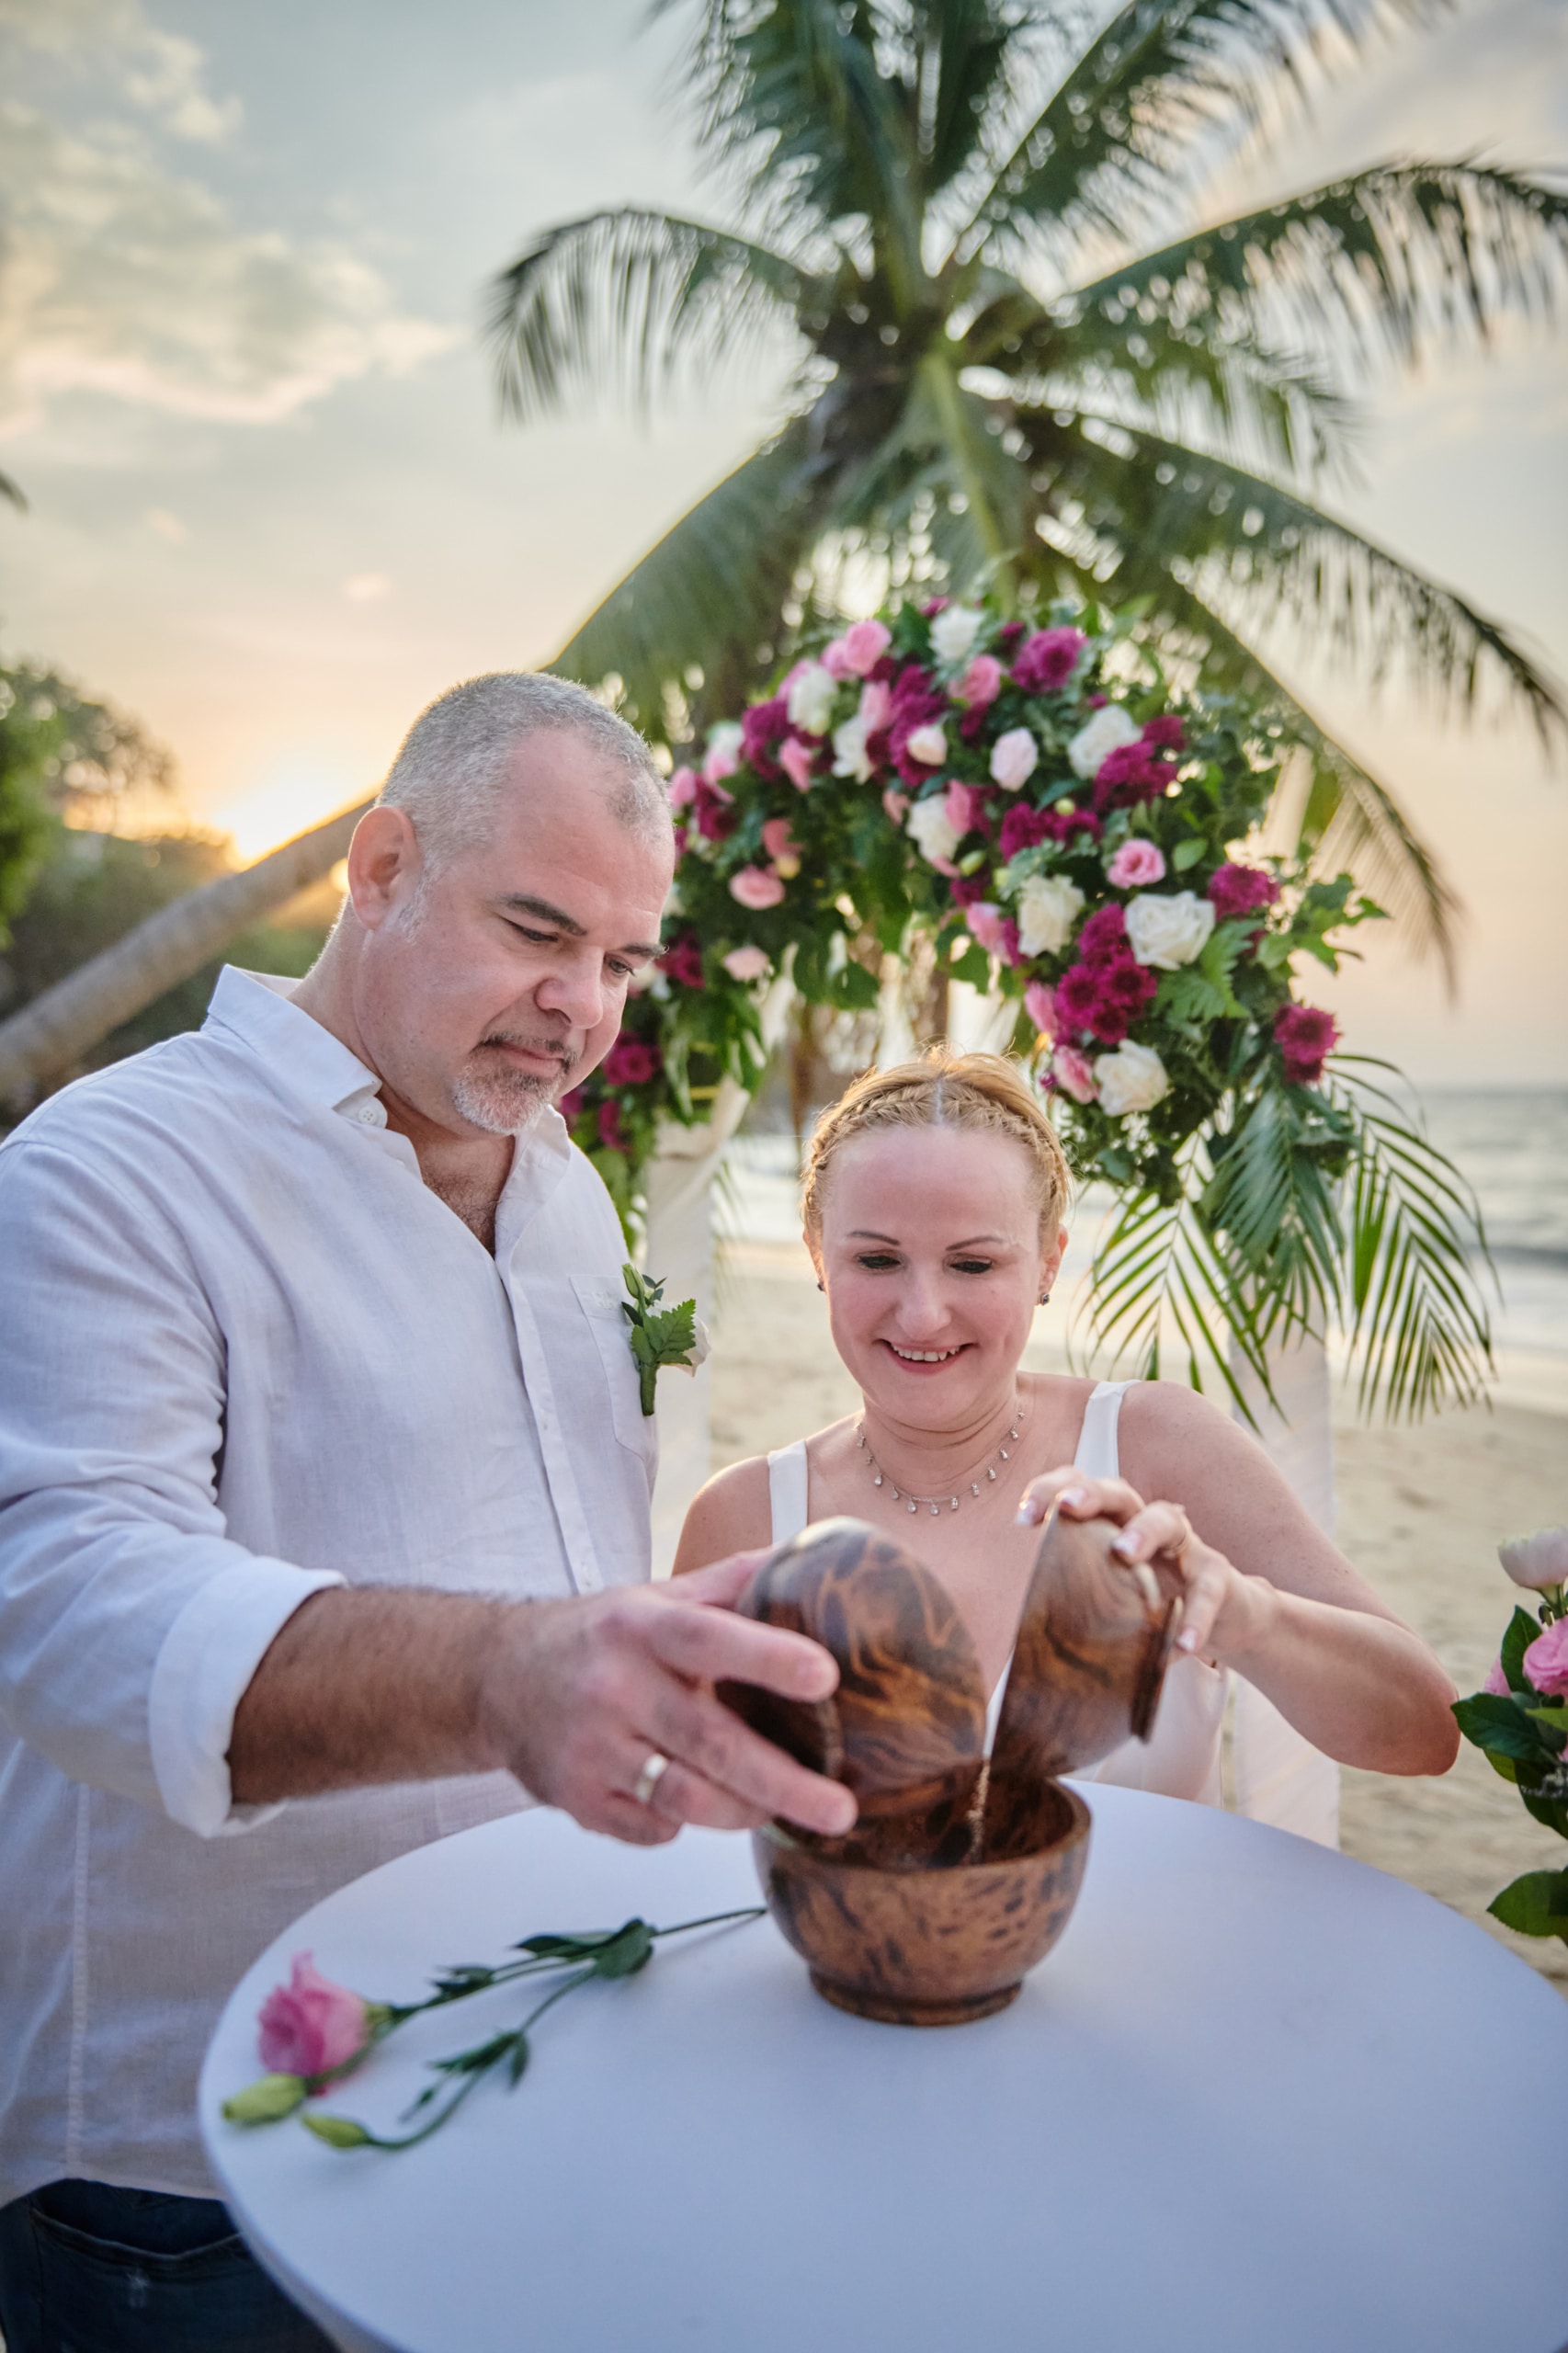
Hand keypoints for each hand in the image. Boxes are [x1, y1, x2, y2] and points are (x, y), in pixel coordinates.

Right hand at [477, 1553, 858, 1847]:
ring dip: (742, 1813)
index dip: (768, 1657)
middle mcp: (613, 1686)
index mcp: (642, 1626)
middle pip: (707, 1741)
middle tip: (840, 1808)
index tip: (826, 1677)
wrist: (497, 1676)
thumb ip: (732, 1583)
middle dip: (782, 1781)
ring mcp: (590, 1748)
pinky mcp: (575, 1797)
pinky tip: (696, 1804)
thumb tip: (811, 1554)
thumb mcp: (659, 1595)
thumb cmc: (601, 1637)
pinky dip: (683, 1824)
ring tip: (782, 1812)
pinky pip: (650, 1828)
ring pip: (683, 1798)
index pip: (709, 1637)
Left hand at [1015, 1467, 1272, 1663]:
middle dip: (1091, 1494)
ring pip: (1167, 1520)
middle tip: (1068, 1507)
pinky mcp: (1218, 1577)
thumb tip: (1019, 1648)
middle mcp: (1147, 1524)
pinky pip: (1208, 1589)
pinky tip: (1182, 1646)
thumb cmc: (1155, 1603)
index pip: (1079, 1488)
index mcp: (1113, 1524)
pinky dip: (1196, 1617)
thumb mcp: (1112, 1599)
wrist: (1227, 1618)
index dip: (1049, 1491)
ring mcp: (1186, 1546)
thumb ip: (1077, 1605)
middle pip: (1120, 1491)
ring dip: (1143, 1533)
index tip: (1021, 1519)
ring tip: (1123, 1555)